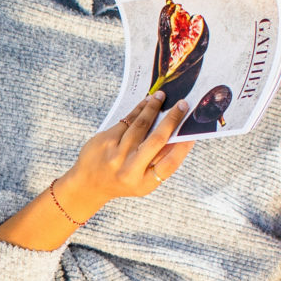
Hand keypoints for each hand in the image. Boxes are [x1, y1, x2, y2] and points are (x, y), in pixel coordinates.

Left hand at [58, 92, 195, 212]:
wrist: (88, 184)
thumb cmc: (123, 180)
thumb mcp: (143, 181)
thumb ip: (160, 161)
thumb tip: (180, 136)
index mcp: (144, 183)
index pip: (169, 164)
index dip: (183, 148)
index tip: (193, 132)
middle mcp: (130, 170)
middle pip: (156, 141)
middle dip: (171, 120)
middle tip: (183, 105)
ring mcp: (115, 154)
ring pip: (140, 125)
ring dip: (152, 108)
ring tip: (162, 96)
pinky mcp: (104, 141)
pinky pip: (126, 121)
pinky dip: (138, 110)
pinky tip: (146, 102)